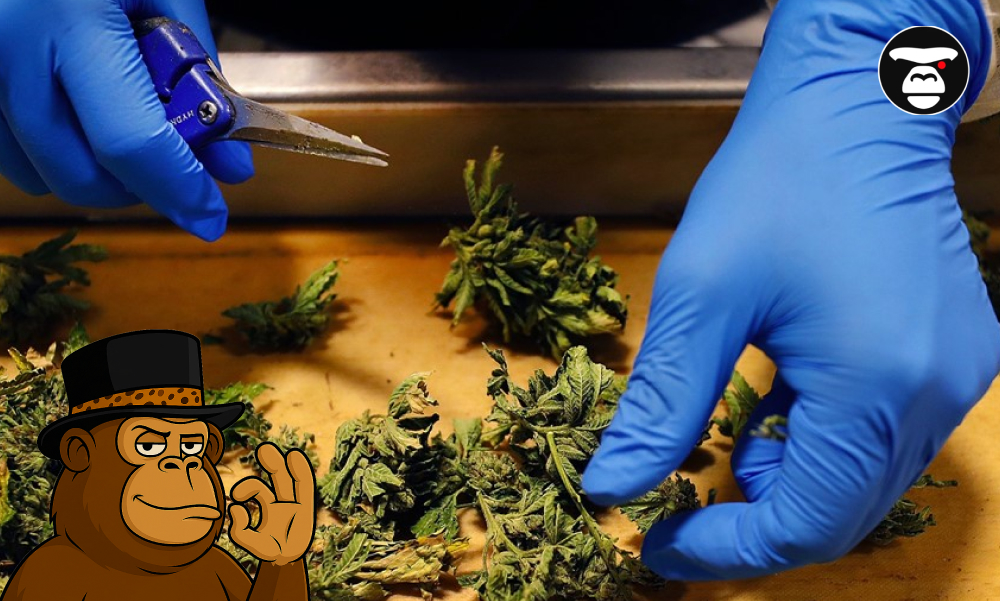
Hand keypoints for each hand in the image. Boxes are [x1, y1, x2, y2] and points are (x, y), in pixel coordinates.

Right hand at [0, 0, 253, 240]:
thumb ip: (202, 76)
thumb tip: (231, 166)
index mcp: (65, 19)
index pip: (130, 141)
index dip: (178, 189)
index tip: (211, 216)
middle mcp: (3, 51)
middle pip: (78, 175)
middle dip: (138, 186)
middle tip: (172, 161)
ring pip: (37, 175)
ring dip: (93, 172)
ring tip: (118, 118)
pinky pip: (4, 153)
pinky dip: (49, 152)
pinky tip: (74, 111)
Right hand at [229, 443, 315, 564]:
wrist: (283, 563)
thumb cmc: (281, 553)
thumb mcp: (266, 549)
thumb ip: (244, 533)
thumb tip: (234, 509)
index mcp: (301, 511)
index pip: (302, 485)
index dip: (300, 469)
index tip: (293, 454)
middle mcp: (289, 505)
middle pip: (282, 478)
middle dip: (274, 462)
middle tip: (264, 448)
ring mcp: (276, 508)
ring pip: (261, 489)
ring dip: (248, 486)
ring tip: (236, 494)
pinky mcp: (265, 513)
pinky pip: (251, 505)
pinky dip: (241, 509)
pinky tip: (237, 513)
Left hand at [583, 0, 999, 579]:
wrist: (856, 104)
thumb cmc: (777, 182)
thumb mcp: (701, 293)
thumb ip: (662, 402)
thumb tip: (612, 485)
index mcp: (878, 385)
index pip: (806, 524)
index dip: (727, 551)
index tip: (660, 542)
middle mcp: (936, 394)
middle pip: (842, 512)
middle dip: (755, 523)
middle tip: (684, 506)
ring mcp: (956, 375)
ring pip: (866, 481)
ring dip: (790, 484)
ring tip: (728, 443)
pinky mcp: (955, 355)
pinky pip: (887, 436)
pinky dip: (825, 444)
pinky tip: (776, 407)